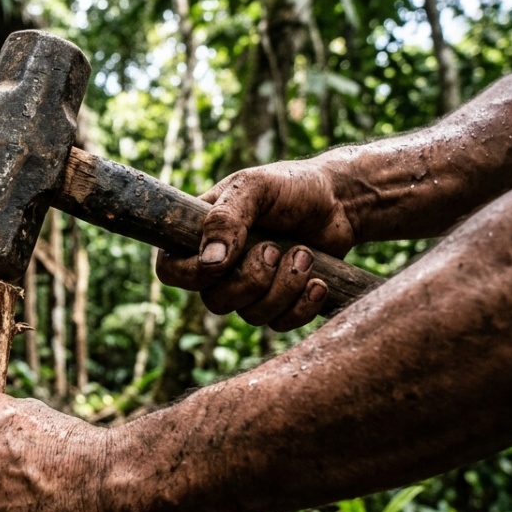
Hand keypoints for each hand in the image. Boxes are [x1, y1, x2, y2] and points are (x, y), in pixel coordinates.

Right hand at [155, 161, 356, 330]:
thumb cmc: (292, 187)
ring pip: (250, 315)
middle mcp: (220, 268)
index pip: (170, 271)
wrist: (341, 201)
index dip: (192, 276)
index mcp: (200, 237)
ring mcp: (251, 289)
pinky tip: (318, 280)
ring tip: (304, 254)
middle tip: (275, 248)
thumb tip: (209, 263)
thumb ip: (225, 219)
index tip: (222, 262)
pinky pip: (280, 324)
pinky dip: (303, 305)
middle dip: (251, 280)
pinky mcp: (280, 304)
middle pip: (214, 302)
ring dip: (284, 286)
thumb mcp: (255, 187)